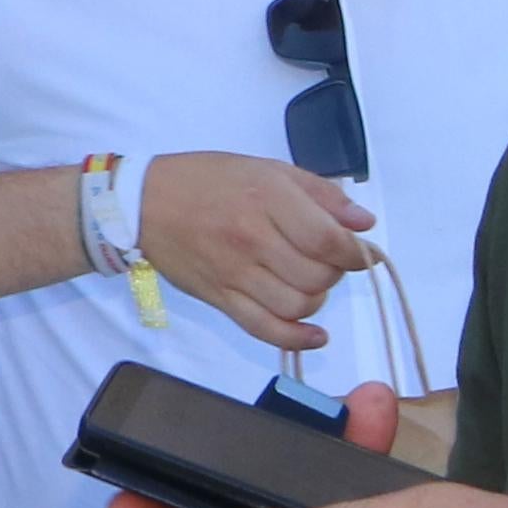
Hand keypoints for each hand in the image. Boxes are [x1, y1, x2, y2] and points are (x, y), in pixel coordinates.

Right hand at [134, 152, 374, 350]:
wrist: (142, 203)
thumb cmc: (207, 180)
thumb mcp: (267, 169)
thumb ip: (320, 193)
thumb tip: (364, 223)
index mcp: (267, 198)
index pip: (329, 240)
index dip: (355, 253)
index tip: (358, 253)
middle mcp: (252, 238)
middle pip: (317, 276)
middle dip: (334, 273)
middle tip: (324, 261)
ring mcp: (234, 273)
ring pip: (298, 305)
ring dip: (315, 298)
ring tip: (307, 282)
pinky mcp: (220, 298)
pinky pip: (265, 329)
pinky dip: (297, 338)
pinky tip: (316, 335)